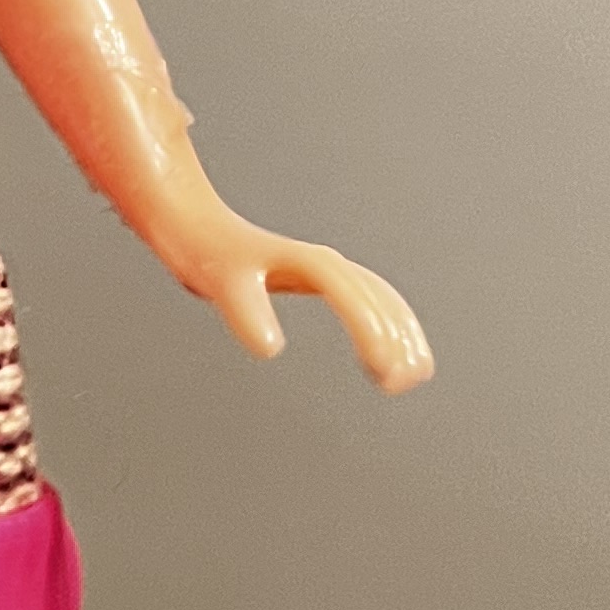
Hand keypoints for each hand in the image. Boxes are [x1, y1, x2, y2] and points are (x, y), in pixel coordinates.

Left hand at [163, 197, 432, 394]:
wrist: (195, 224)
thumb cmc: (209, 255)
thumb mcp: (223, 285)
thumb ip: (246, 312)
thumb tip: (272, 349)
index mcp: (311, 263)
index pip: (354, 298)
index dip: (372, 333)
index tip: (383, 373)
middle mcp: (327, 263)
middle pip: (378, 298)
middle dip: (397, 338)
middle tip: (402, 385)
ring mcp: (328, 269)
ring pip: (381, 299)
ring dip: (401, 333)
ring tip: (414, 376)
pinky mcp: (321, 279)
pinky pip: (369, 301)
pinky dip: (387, 325)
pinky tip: (386, 356)